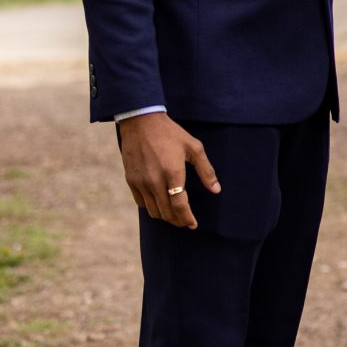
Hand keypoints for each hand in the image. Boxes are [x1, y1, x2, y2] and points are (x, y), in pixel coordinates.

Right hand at [119, 112, 219, 228]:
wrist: (140, 122)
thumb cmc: (171, 133)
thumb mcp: (194, 147)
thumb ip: (206, 170)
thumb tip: (216, 190)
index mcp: (172, 172)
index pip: (180, 205)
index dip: (187, 218)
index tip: (193, 224)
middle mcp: (154, 180)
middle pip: (167, 212)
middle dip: (178, 220)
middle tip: (186, 221)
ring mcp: (140, 182)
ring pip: (153, 211)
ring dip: (165, 216)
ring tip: (174, 215)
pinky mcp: (131, 180)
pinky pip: (141, 203)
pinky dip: (151, 208)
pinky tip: (160, 204)